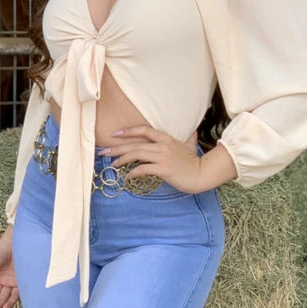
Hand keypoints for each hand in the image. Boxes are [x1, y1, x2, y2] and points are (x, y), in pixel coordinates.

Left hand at [102, 124, 236, 192]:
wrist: (202, 174)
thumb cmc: (194, 162)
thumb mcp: (190, 145)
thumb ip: (187, 137)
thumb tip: (191, 130)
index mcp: (166, 138)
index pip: (144, 130)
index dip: (128, 131)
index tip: (115, 135)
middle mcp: (162, 146)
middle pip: (135, 144)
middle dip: (117, 148)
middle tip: (104, 151)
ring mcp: (162, 157)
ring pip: (136, 155)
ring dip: (122, 160)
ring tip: (112, 164)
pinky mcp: (163, 169)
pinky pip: (143, 169)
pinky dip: (132, 173)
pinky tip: (126, 177)